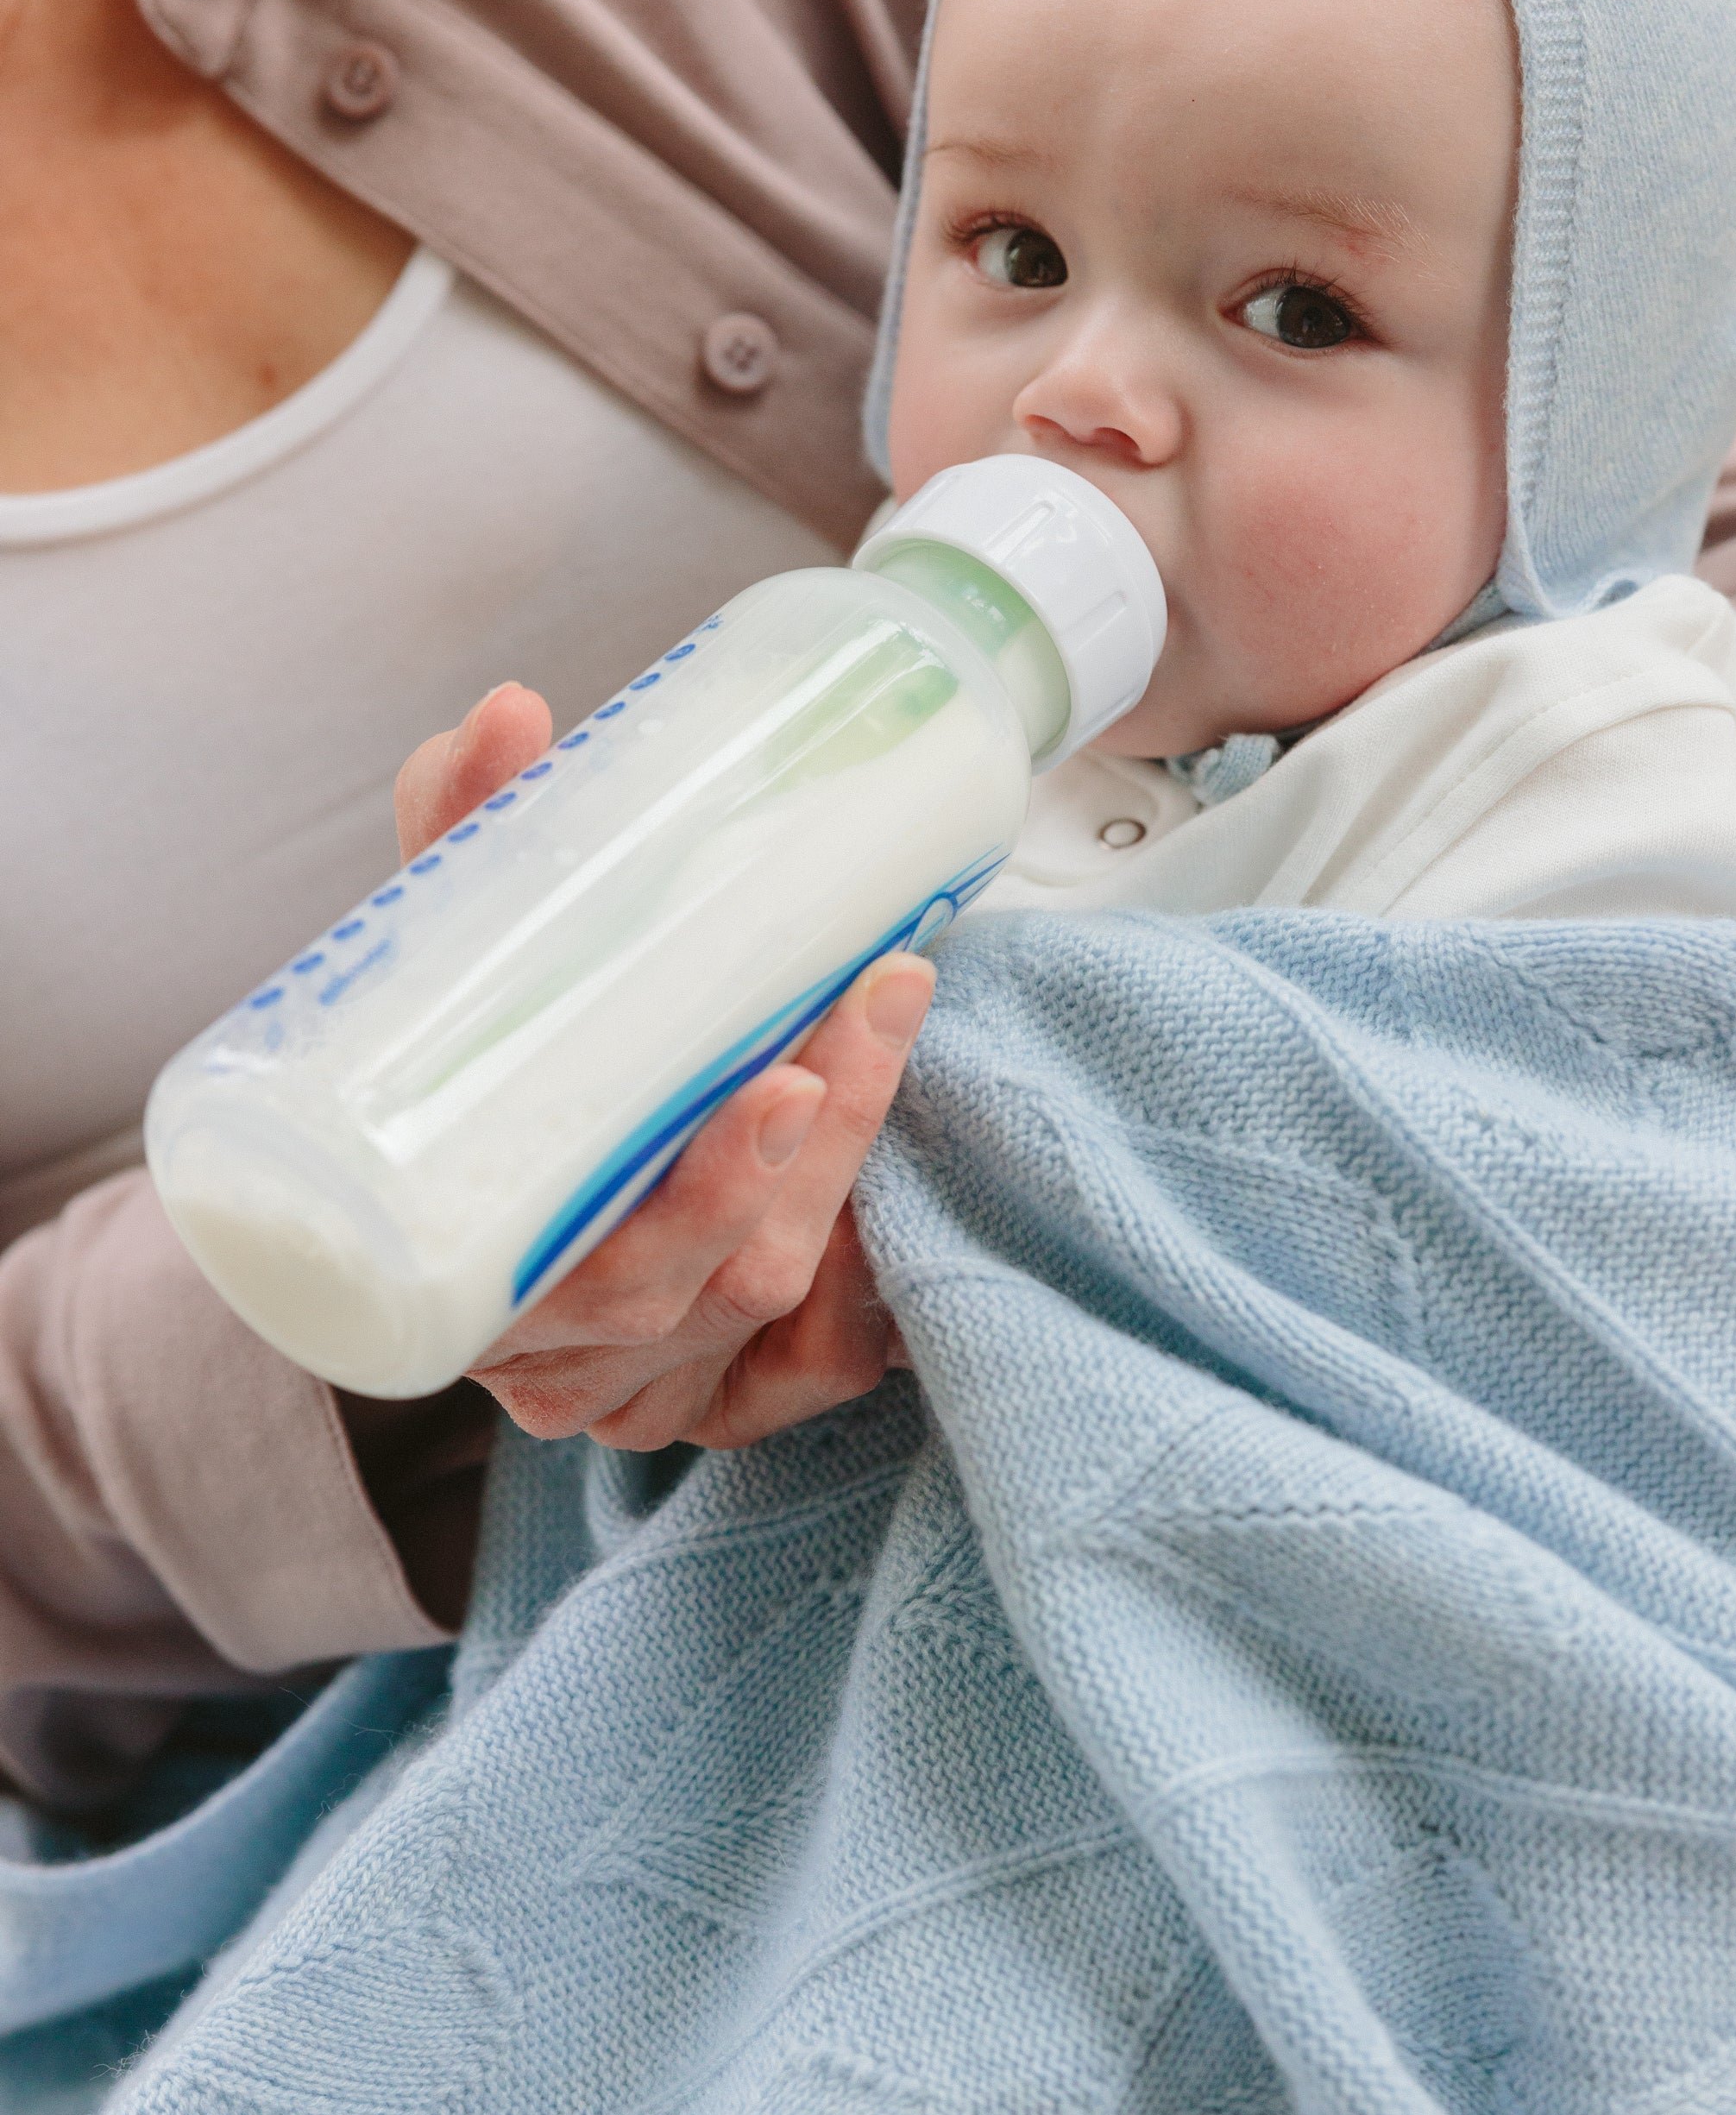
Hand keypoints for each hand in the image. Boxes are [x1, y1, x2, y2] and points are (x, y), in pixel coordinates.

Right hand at [393, 684, 931, 1448]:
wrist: (480, 1163)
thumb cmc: (476, 1071)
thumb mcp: (461, 963)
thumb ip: (472, 845)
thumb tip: (506, 715)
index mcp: (461, 1287)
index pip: (597, 1272)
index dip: (704, 1193)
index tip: (785, 1080)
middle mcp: (549, 1359)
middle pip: (698, 1289)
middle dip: (802, 1154)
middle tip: (869, 1008)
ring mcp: (635, 1393)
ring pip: (766, 1306)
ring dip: (842, 1163)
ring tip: (884, 1012)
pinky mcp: (719, 1399)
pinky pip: (815, 1360)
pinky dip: (862, 1274)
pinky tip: (895, 1170)